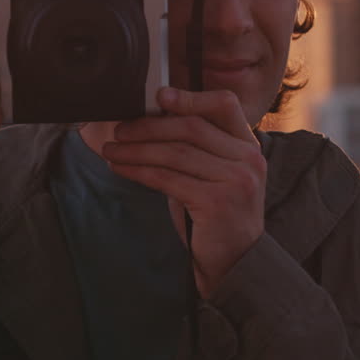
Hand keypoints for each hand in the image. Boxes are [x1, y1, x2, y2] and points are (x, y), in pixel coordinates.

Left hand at [102, 87, 266, 296]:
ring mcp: (236, 180)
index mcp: (248, 146)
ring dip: (137, 149)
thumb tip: (150, 120)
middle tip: (119, 131)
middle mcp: (248, 159)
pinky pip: (168, 178)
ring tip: (111, 150)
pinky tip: (121, 168)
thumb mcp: (213, 175)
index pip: (224, 105)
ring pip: (176, 153)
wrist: (234, 262)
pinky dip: (138, 170)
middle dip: (149, 127)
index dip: (190, 97)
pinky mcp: (217, 202)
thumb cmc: (215, 217)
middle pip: (191, 127)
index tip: (159, 96)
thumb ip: (196, 148)